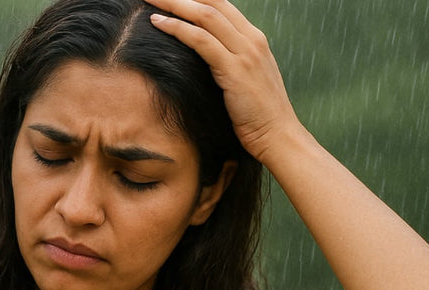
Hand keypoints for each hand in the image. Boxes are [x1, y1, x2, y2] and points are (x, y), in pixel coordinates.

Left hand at [146, 0, 303, 163]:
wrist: (278, 136)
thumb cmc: (256, 116)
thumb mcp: (243, 82)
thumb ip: (227, 64)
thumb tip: (201, 60)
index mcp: (254, 39)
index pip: (222, 5)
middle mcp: (252, 39)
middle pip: (212, 2)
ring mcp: (246, 52)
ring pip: (205, 16)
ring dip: (174, 5)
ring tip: (150, 0)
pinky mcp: (235, 69)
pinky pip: (201, 40)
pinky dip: (177, 28)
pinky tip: (157, 23)